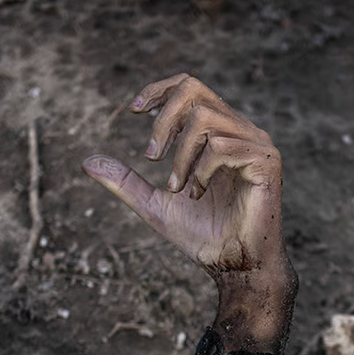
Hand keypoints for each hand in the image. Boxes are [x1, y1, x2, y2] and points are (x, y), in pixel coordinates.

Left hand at [83, 74, 295, 354]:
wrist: (234, 266)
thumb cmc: (202, 236)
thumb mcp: (154, 204)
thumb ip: (126, 181)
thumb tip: (87, 161)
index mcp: (218, 133)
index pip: (189, 87)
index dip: (159, 89)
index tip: (134, 111)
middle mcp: (239, 130)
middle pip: (193, 89)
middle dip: (163, 121)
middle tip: (150, 157)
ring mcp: (256, 143)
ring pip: (204, 118)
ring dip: (180, 155)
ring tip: (176, 188)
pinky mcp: (266, 160)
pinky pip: (221, 146)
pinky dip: (200, 170)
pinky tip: (198, 195)